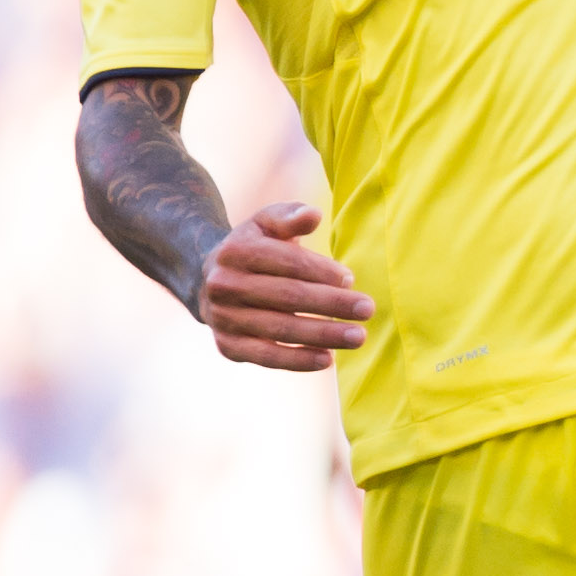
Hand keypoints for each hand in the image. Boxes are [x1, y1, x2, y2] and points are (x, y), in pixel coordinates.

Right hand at [195, 203, 373, 370]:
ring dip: (322, 335)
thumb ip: (289, 216)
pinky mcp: (227, 346)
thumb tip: (313, 215)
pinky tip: (327, 359)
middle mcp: (224, 285)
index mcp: (236, 251)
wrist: (207, 281)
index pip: (286, 262)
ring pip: (279, 329)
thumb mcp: (265, 224)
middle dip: (331, 304)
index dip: (320, 271)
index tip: (350, 279)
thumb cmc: (253, 248)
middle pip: (287, 296)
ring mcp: (224, 318)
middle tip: (368, 309)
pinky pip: (266, 357)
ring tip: (358, 337)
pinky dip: (297, 361)